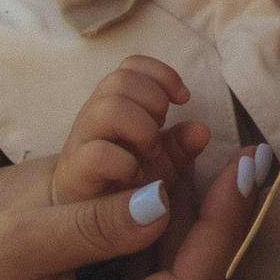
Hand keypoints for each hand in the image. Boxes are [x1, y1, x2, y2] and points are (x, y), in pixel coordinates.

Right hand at [0, 170, 260, 279]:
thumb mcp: (16, 239)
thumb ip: (96, 222)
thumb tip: (166, 198)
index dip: (223, 223)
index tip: (246, 164)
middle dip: (211, 228)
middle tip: (236, 160)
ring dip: (185, 243)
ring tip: (197, 172)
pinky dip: (154, 267)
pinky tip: (159, 213)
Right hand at [51, 55, 209, 207]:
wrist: (83, 212)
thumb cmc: (122, 180)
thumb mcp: (160, 162)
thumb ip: (181, 145)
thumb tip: (202, 128)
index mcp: (114, 103)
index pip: (131, 66)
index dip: (161, 74)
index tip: (183, 99)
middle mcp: (94, 114)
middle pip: (120, 79)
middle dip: (153, 102)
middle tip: (159, 130)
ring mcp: (82, 141)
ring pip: (109, 107)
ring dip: (142, 129)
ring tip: (149, 153)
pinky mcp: (76, 171)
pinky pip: (99, 154)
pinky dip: (127, 164)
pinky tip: (135, 176)